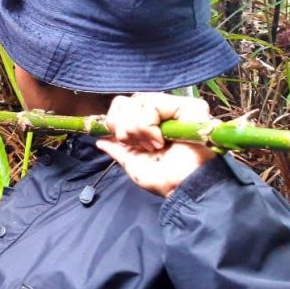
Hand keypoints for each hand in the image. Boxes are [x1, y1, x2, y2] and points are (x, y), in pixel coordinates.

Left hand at [96, 93, 215, 197]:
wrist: (182, 187)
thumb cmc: (163, 178)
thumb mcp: (132, 162)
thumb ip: (116, 149)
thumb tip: (100, 140)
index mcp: (149, 122)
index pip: (121, 104)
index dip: (114, 120)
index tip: (123, 140)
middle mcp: (162, 111)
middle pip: (126, 101)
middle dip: (125, 128)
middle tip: (141, 145)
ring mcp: (176, 107)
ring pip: (138, 101)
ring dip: (138, 129)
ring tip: (153, 145)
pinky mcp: (189, 106)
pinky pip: (154, 104)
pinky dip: (149, 126)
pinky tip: (160, 141)